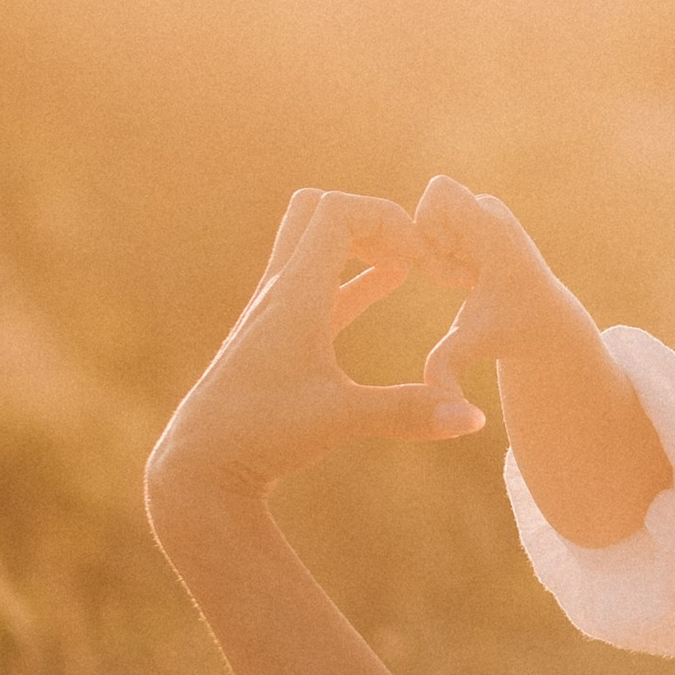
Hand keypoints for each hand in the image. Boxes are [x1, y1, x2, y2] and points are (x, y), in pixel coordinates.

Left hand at [147, 190, 482, 528]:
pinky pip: (322, 285)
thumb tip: (474, 419)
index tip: (421, 259)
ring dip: (362, 245)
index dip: (387, 219)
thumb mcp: (340, 419)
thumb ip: (407, 413)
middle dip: (372, 220)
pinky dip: (356, 276)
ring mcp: (275, 311)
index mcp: (295, 293)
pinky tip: (389, 284)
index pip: (338, 211)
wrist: (199, 463)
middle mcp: (279, 290)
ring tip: (410, 266)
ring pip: (316, 244)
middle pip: (318, 211)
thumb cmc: (261, 434)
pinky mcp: (278, 336)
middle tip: (411, 253)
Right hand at [410, 177, 587, 401]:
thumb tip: (440, 403)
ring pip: (432, 216)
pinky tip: (467, 275)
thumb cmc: (509, 331)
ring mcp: (491, 210)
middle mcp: (494, 210)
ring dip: (436, 247)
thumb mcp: (473, 345)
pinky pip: (438, 220)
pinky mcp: (485, 216)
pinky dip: (442, 246)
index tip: (449, 269)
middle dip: (430, 244)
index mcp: (493, 231)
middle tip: (459, 279)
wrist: (545, 320)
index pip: (440, 191)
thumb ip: (446, 368)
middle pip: (430, 209)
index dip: (426, 227)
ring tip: (466, 278)